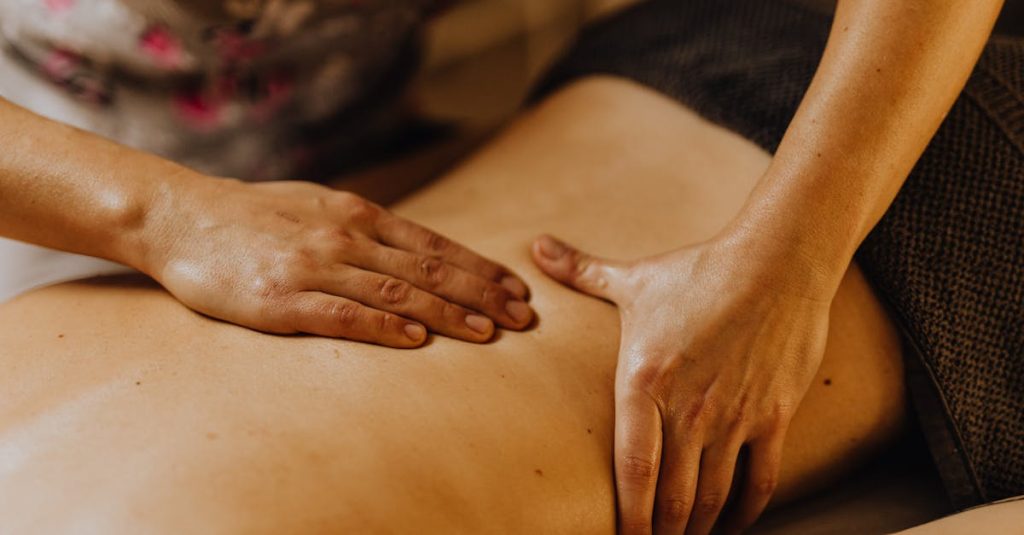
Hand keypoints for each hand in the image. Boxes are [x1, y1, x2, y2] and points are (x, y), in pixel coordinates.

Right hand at [138, 177, 531, 346]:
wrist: (181, 216)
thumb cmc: (252, 214)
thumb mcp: (317, 204)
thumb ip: (363, 226)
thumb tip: (408, 248)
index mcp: (356, 215)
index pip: (434, 245)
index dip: (479, 267)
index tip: (516, 287)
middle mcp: (344, 238)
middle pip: (428, 269)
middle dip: (482, 293)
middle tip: (522, 316)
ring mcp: (314, 268)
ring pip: (397, 292)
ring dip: (448, 314)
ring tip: (489, 332)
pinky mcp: (282, 300)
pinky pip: (343, 315)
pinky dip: (384, 327)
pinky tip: (417, 340)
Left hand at [531, 233, 834, 533]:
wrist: (778, 261)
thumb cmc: (700, 271)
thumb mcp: (635, 279)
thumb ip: (582, 272)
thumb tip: (537, 244)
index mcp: (645, 381)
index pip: (632, 468)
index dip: (628, 516)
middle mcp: (689, 408)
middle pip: (673, 496)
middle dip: (662, 531)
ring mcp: (734, 416)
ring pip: (713, 495)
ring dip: (698, 527)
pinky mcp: (774, 416)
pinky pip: (760, 480)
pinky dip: (745, 511)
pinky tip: (732, 523)